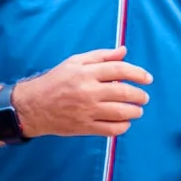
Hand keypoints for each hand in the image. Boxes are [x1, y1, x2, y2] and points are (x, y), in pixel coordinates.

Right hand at [14, 46, 151, 137]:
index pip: (120, 70)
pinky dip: (123, 127)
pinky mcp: (84, 127)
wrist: (33, 106)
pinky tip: (125, 122)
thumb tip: (124, 51)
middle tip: (144, 97)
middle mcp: (88, 91)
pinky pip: (111, 129)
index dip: (138, 73)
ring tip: (137, 110)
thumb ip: (101, 56)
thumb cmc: (56, 81)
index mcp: (86, 73)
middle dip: (140, 96)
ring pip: (121, 113)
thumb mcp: (75, 62)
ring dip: (135, 111)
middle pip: (124, 93)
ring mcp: (86, 111)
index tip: (148, 79)